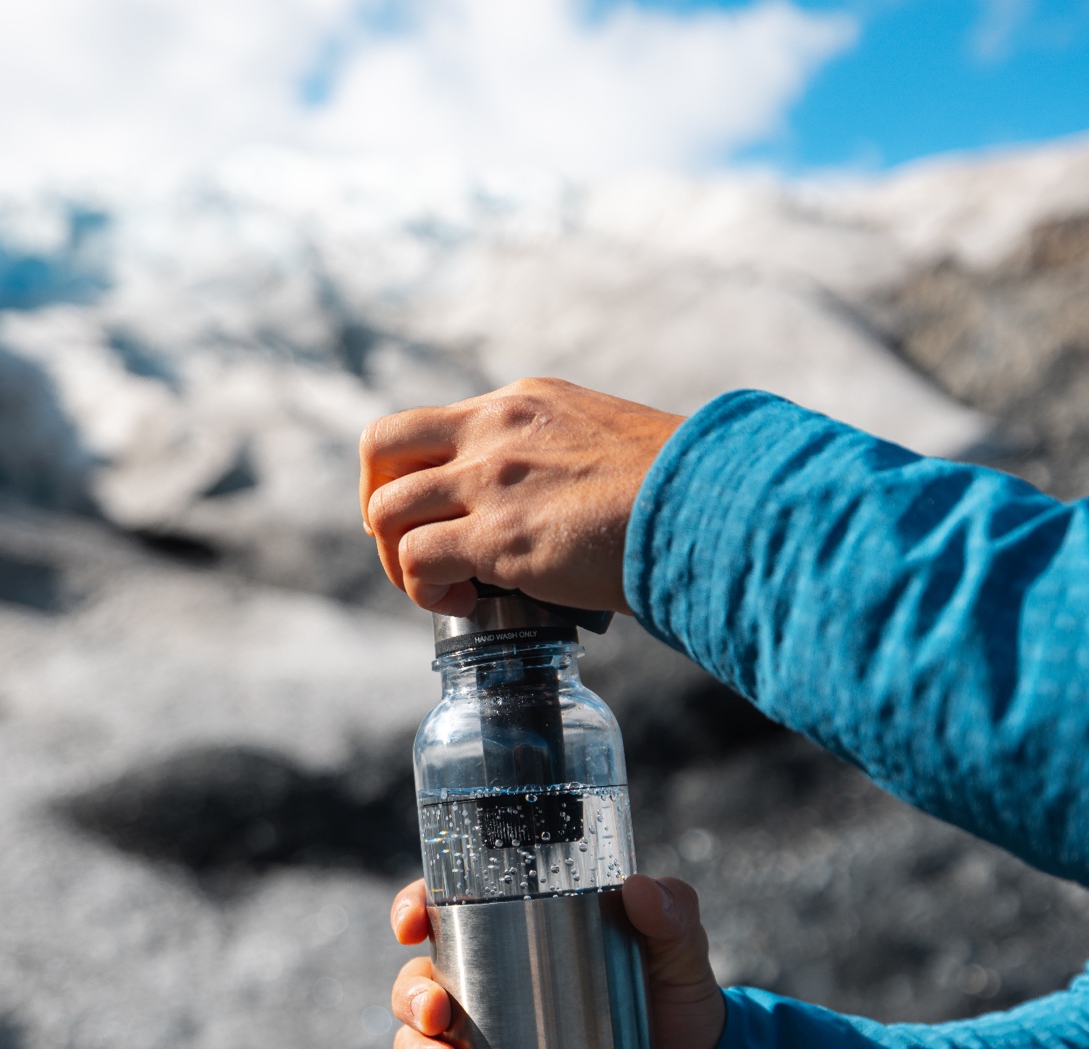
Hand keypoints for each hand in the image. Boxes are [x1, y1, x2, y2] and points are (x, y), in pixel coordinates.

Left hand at [360, 377, 683, 617]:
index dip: (417, 476)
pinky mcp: (496, 534)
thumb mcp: (606, 449)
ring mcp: (490, 479)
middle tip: (410, 549)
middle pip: (381, 446)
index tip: (438, 516)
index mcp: (521, 404)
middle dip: (380, 504)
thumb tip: (555, 517)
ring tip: (441, 588)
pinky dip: (423, 590)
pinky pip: (416, 559)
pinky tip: (462, 603)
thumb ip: (560, 467)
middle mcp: (494, 430)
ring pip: (387, 509)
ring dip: (398, 559)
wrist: (708, 504)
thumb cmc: (678, 492)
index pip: (433, 426)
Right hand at [388, 875, 724, 1048]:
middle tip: (441, 1016)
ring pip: (417, 1048)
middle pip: (418, 986)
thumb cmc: (678, 1007)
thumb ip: (671, 914)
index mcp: (517, 940)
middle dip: (414, 999)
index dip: (412, 911)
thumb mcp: (679, 954)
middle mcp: (489, 993)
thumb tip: (637, 889)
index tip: (411, 925)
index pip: (446, 914)